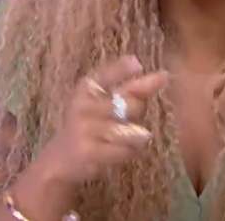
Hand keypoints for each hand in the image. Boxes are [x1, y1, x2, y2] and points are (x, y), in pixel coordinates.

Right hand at [35, 55, 168, 187]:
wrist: (60, 160)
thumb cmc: (90, 125)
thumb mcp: (102, 102)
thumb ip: (130, 89)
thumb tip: (164, 75)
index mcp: (86, 88)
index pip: (106, 74)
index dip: (122, 69)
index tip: (138, 65)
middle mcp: (83, 105)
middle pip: (130, 104)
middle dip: (139, 111)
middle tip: (127, 118)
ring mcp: (84, 129)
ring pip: (131, 130)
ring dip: (136, 136)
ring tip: (126, 137)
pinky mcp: (88, 151)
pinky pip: (126, 150)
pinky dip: (130, 152)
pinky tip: (120, 151)